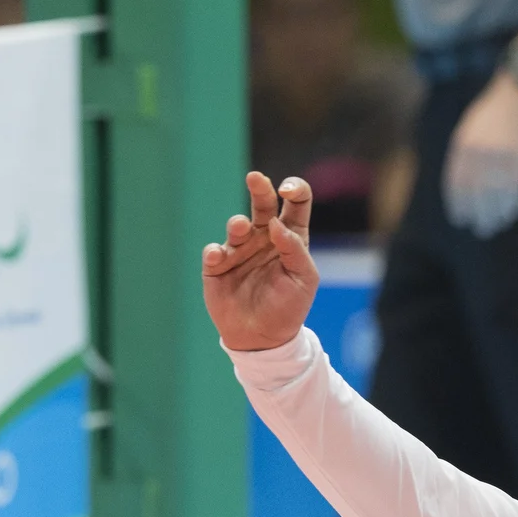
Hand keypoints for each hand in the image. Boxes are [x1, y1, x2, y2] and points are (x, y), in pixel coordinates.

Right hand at [202, 171, 320, 351]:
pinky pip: (213, 252)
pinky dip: (214, 252)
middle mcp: (264, 238)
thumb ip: (295, 250)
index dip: (295, 190)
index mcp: (290, 237)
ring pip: (236, 226)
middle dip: (260, 188)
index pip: (296, 204)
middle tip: (256, 178)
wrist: (263, 338)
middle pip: (262, 204)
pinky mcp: (217, 266)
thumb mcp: (304, 279)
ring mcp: (239, 250)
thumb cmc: (289, 307)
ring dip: (237, 224)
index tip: (288, 190)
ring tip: (239, 227)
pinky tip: (218, 257)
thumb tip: (277, 225)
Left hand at [443, 72, 517, 238]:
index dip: (458, 204)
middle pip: (476, 193)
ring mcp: (500, 154)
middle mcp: (478, 151)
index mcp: (463, 143)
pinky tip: (513, 213)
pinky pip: (515, 187)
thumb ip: (467, 153)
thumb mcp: (473, 127)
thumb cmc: (498, 108)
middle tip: (481, 230)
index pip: (456, 183)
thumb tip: (465, 183)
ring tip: (497, 225)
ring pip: (496, 194)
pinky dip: (514, 203)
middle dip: (478, 215)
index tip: (460, 219)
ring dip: (497, 214)